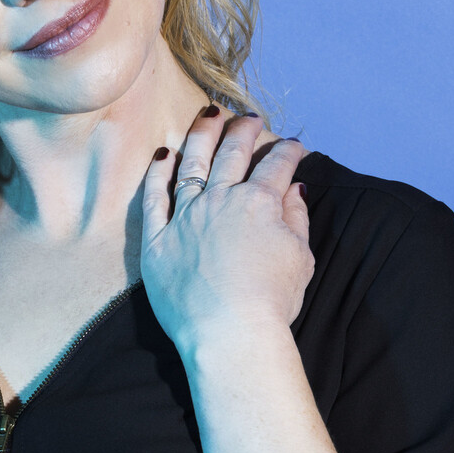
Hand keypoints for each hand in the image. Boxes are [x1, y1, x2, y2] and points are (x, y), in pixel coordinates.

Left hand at [141, 106, 312, 357]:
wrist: (230, 335)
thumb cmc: (271, 303)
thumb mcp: (300, 258)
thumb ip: (296, 219)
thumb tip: (294, 190)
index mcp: (258, 203)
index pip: (276, 165)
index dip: (288, 152)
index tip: (294, 146)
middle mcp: (220, 201)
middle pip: (232, 154)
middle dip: (245, 131)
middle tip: (251, 120)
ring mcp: (185, 218)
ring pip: (192, 164)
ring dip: (202, 136)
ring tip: (209, 117)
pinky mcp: (157, 241)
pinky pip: (154, 198)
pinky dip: (158, 173)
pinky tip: (163, 154)